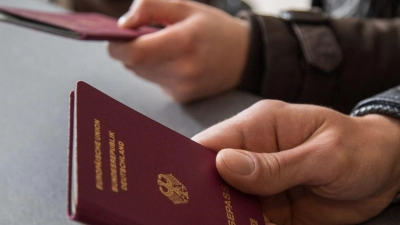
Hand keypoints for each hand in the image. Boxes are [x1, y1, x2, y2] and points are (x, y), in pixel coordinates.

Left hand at [108, 0, 249, 102]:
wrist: (245, 58)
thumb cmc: (214, 28)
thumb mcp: (185, 7)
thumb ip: (150, 8)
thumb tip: (122, 24)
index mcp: (183, 42)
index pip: (134, 53)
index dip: (117, 45)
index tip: (116, 36)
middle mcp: (182, 71)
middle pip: (134, 64)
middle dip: (130, 50)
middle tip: (144, 36)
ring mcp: (183, 88)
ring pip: (142, 74)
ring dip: (143, 60)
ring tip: (164, 47)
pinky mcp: (182, 97)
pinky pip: (156, 83)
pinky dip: (157, 71)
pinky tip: (176, 62)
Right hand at [192, 100, 399, 224]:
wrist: (388, 170)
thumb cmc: (359, 149)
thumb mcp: (324, 156)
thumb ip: (276, 164)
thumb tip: (224, 165)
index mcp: (259, 126)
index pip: (213, 142)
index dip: (190, 162)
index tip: (175, 187)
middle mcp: (254, 152)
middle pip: (213, 174)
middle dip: (202, 194)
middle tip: (190, 214)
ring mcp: (262, 181)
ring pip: (227, 200)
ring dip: (220, 215)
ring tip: (216, 223)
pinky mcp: (272, 205)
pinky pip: (248, 218)